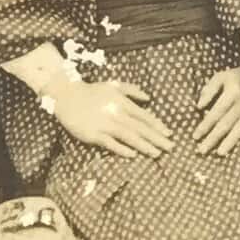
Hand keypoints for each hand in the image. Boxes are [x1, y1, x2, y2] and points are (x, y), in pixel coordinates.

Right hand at [52, 79, 174, 157]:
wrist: (68, 96)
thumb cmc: (93, 91)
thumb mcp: (114, 85)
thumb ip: (132, 90)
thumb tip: (149, 98)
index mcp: (122, 102)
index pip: (144, 116)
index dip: (157, 125)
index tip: (169, 134)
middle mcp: (117, 113)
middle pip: (140, 128)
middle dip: (156, 138)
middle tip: (170, 147)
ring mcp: (106, 124)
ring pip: (129, 136)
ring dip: (144, 145)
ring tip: (157, 153)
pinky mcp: (94, 134)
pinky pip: (111, 144)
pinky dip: (122, 149)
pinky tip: (133, 155)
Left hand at [193, 68, 239, 155]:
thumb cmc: (239, 76)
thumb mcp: (223, 76)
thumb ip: (210, 89)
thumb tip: (199, 106)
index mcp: (231, 93)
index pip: (215, 113)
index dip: (204, 126)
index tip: (195, 136)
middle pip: (225, 124)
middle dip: (213, 138)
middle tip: (202, 150)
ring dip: (230, 141)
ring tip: (219, 153)